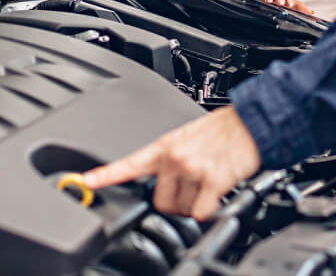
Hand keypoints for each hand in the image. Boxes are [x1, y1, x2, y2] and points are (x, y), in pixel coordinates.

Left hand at [82, 106, 261, 219]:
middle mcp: (174, 157)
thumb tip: (157, 182)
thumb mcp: (184, 138)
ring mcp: (192, 169)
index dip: (105, 175)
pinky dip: (209, 210)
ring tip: (206, 185)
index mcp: (163, 146)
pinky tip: (216, 193)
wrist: (249, 123)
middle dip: (174, 203)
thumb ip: (166, 159)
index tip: (85, 181)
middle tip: (189, 191)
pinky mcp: (212, 180)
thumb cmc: (220, 132)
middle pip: (159, 202)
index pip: (128, 163)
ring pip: (182, 210)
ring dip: (194, 205)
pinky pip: (201, 212)